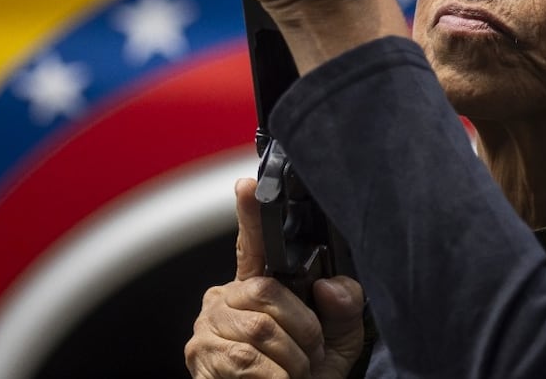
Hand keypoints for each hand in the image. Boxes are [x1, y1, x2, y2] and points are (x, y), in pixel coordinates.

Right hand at [184, 179, 365, 378]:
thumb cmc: (305, 376)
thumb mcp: (337, 341)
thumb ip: (344, 308)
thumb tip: (331, 286)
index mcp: (257, 287)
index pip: (252, 244)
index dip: (250, 214)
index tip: (247, 186)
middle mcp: (225, 300)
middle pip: (266, 292)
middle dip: (302, 329)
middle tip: (311, 354)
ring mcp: (208, 330)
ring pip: (259, 330)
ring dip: (291, 359)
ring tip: (296, 372)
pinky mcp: (201, 360)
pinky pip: (247, 362)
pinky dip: (276, 378)